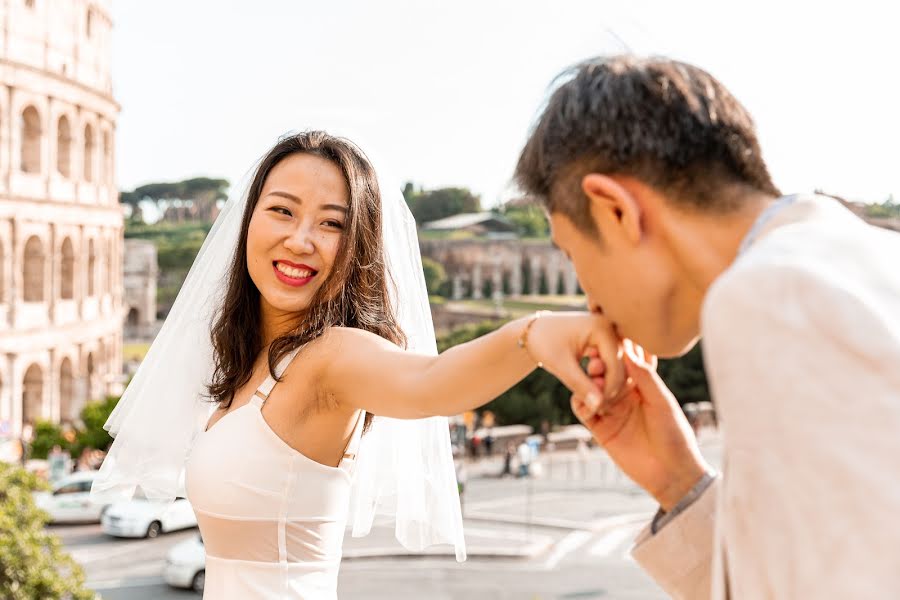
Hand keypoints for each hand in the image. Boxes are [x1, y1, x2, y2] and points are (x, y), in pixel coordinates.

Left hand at [525, 311, 625, 402]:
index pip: (616, 365)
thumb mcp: (560, 365)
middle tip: (595, 407)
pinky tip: (591, 387)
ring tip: (590, 396)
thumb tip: (598, 406)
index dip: (609, 390)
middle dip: (610, 389)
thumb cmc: (543, 343)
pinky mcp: (608, 339)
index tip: (596, 408)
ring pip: (619, 367)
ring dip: (607, 384)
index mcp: (602, 326)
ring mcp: (611, 331)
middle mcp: (611, 326)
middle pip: (622, 366)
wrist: (534, 331)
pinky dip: (604, 377)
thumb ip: (580, 385)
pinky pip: (613, 363)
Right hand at [574, 340, 709, 510]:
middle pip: (605, 373)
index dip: (617, 351)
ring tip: (592, 377)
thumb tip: (627, 350)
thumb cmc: (675, 434)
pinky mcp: (600, 428)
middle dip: (599, 364)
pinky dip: (581, 402)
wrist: (671, 473)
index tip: (610, 339)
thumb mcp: (662, 402)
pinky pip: (584, 410)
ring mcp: (611, 411)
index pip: (625, 362)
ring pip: (591, 389)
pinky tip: (586, 398)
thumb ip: (645, 376)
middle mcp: (624, 395)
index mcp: (643, 385)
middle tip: (597, 359)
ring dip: (589, 381)